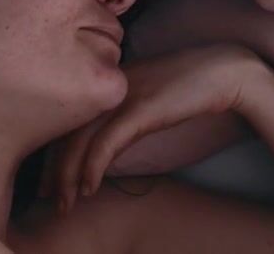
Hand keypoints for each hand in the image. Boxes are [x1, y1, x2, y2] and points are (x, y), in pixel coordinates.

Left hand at [50, 43, 273, 211]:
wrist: (225, 71)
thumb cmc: (192, 86)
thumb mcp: (149, 98)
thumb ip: (125, 113)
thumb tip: (109, 141)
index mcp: (107, 82)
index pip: (68, 119)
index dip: (54, 151)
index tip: (51, 178)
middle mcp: (107, 86)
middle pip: (66, 130)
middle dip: (54, 168)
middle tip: (48, 197)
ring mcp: (122, 96)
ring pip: (79, 140)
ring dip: (68, 176)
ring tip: (66, 202)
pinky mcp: (139, 108)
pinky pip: (104, 143)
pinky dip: (91, 168)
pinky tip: (88, 188)